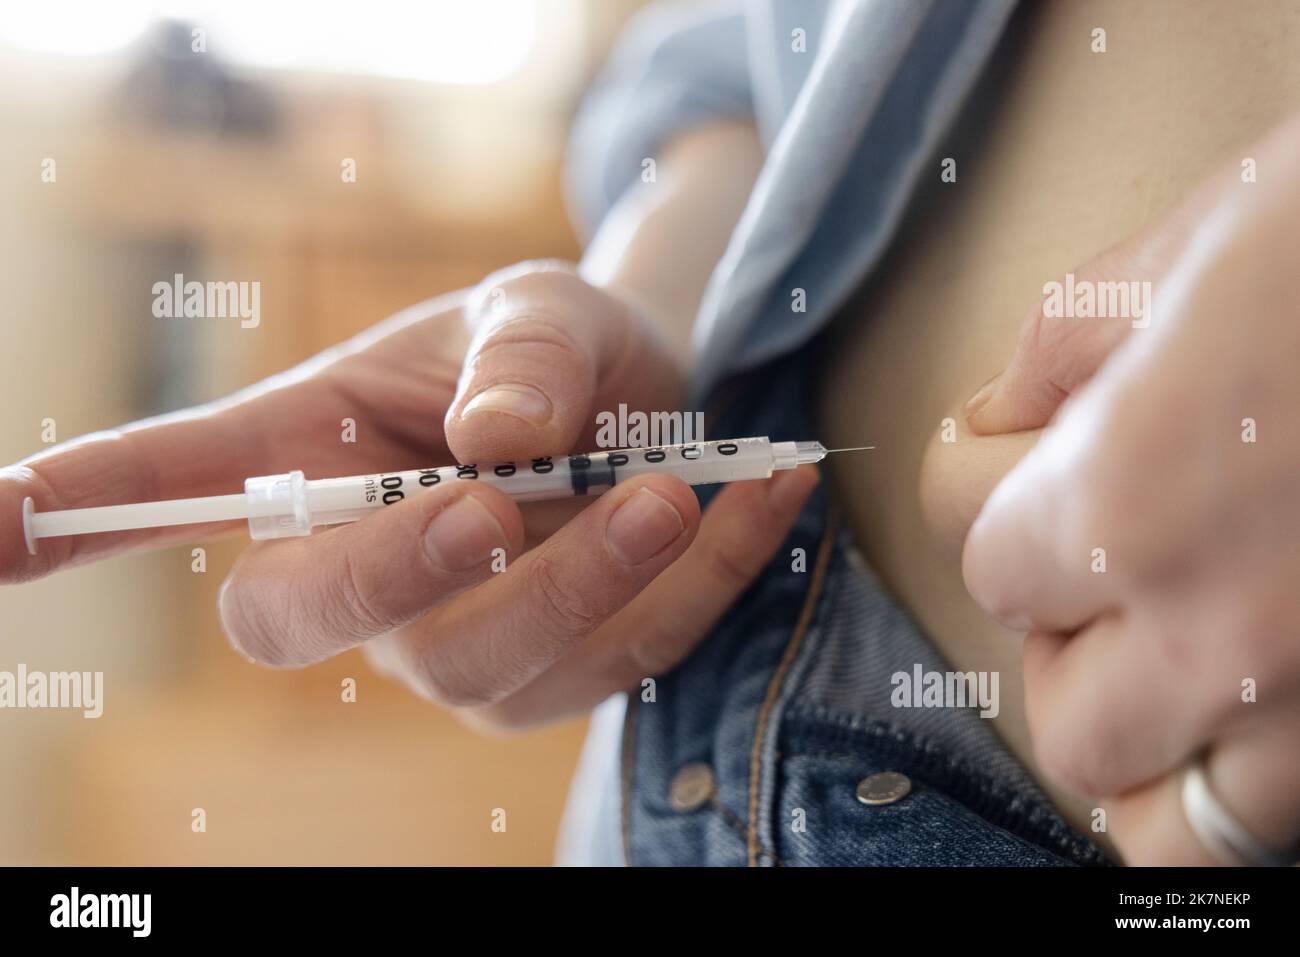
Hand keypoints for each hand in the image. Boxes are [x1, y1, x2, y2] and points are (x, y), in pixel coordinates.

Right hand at [1, 261, 817, 727]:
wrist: (645, 398)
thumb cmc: (553, 348)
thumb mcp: (537, 310)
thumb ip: (521, 357)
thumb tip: (497, 444)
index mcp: (316, 457)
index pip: (178, 488)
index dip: (75, 510)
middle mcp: (364, 568)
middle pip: (308, 622)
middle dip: (399, 575)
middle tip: (500, 496)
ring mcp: (459, 640)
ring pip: (492, 667)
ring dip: (595, 582)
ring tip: (683, 484)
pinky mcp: (564, 672)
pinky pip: (629, 655)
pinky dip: (705, 578)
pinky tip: (765, 495)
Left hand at [960, 116, 1299, 863]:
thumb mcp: (1199, 238)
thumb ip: (1065, 346)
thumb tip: (1003, 415)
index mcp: (1131, 506)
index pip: (984, 566)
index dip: (1002, 503)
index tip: (1034, 461)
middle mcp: (1227, 638)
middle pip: (1069, 726)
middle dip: (1074, 647)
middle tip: (1115, 566)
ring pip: (1177, 827)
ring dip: (1162, 747)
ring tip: (1191, 654)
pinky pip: (1289, 832)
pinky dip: (1259, 780)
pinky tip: (1273, 687)